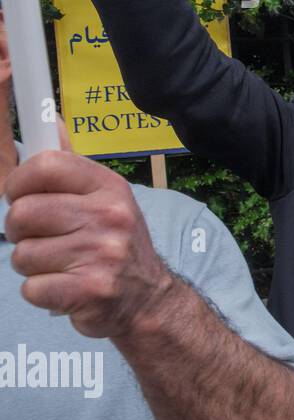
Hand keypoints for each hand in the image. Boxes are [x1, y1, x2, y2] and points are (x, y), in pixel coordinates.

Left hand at [5, 150, 174, 338]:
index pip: (46, 165)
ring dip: (32, 265)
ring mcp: (101, 254)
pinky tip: (65, 287)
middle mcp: (109, 216)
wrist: (149, 299)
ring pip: (22, 254)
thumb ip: (72, 167)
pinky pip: (31, 287)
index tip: (22, 196)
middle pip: (22, 213)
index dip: (19, 182)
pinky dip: (41, 292)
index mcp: (109, 188)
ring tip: (61, 265)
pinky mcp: (89, 290)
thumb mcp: (106, 200)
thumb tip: (51, 121)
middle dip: (21, 231)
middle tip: (44, 238)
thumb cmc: (117, 245)